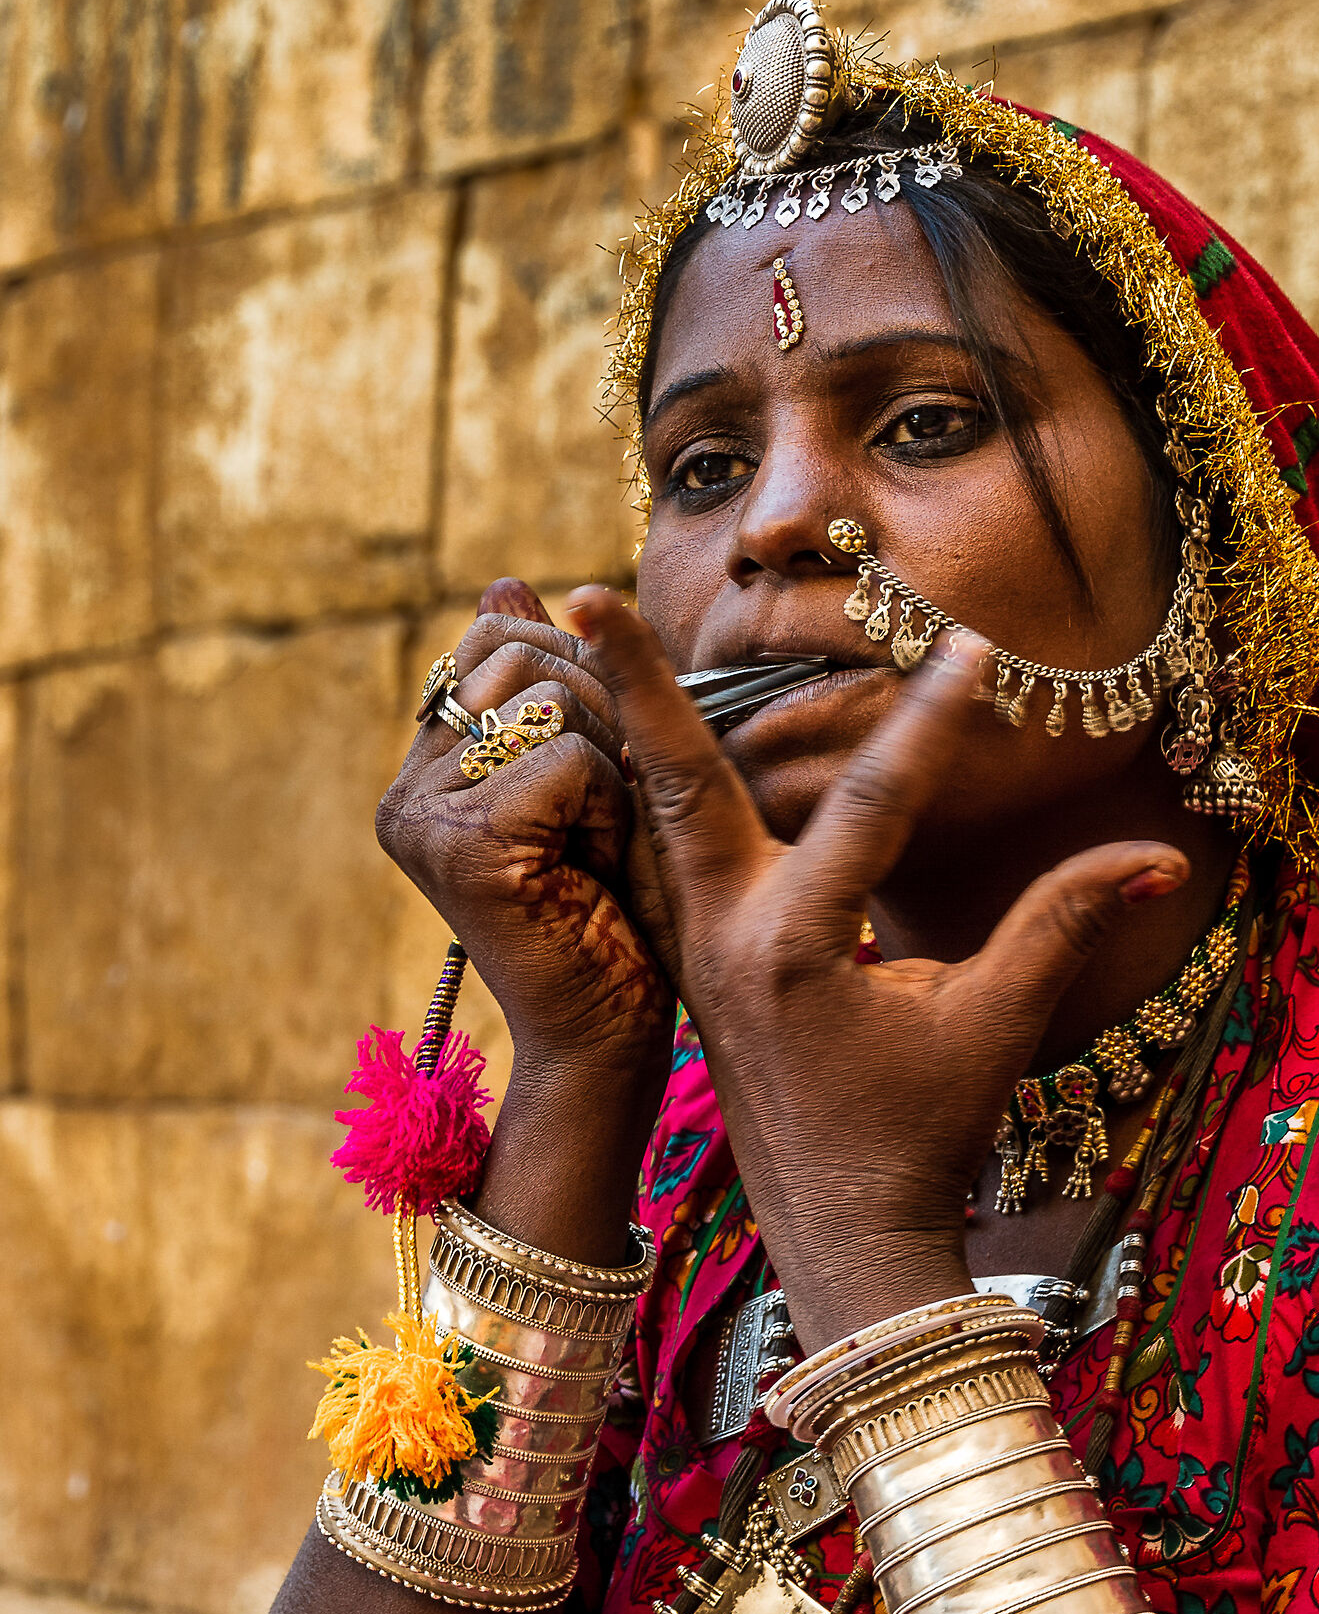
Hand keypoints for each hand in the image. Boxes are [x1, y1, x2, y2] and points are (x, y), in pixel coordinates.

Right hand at [376, 581, 671, 1089]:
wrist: (610, 1033)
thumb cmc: (616, 913)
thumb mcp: (588, 778)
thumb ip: (547, 685)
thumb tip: (505, 580)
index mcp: (425, 767)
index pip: (501, 635)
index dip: (578, 682)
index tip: (590, 776)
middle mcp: (406, 788)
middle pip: (527, 655)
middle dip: (600, 726)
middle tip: (597, 824)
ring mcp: (422, 815)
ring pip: (552, 703)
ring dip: (608, 773)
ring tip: (593, 851)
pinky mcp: (462, 843)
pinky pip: (570, 759)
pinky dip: (609, 812)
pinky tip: (593, 875)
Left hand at [568, 588, 1186, 1349]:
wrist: (841, 1236)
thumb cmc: (919, 1137)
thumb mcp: (995, 1026)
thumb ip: (1064, 923)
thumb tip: (1163, 855)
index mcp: (799, 946)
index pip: (874, 802)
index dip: (935, 722)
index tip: (975, 646)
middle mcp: (726, 937)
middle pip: (674, 781)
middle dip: (635, 683)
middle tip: (582, 591)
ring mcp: (694, 954)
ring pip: (647, 818)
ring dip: (620, 730)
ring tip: (579, 640)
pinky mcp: (690, 969)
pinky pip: (652, 863)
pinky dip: (636, 797)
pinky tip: (620, 745)